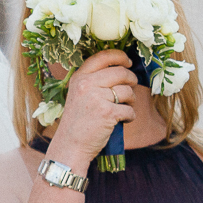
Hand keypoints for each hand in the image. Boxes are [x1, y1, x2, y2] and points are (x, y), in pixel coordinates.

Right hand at [45, 49, 137, 167]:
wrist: (71, 145)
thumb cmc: (78, 122)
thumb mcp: (78, 95)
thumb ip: (94, 81)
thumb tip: (123, 70)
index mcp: (79, 77)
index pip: (102, 56)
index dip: (119, 56)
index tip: (128, 62)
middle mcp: (87, 84)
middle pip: (121, 72)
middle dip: (131, 80)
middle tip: (131, 89)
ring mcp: (97, 98)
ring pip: (128, 91)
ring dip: (131, 101)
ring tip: (124, 109)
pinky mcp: (107, 113)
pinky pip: (130, 110)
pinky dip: (130, 116)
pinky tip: (122, 121)